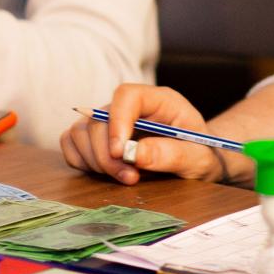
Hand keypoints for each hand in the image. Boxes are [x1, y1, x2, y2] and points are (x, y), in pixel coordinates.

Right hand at [59, 83, 224, 184]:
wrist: (198, 161)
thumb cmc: (201, 154)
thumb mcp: (198, 157)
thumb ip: (171, 154)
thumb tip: (135, 154)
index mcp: (159, 100)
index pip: (126, 95)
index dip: (117, 121)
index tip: (120, 152)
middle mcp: (131, 106)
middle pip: (99, 119)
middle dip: (107, 154)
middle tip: (129, 178)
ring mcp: (111, 120)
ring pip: (81, 132)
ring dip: (94, 161)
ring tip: (123, 178)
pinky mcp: (97, 136)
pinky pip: (72, 143)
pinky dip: (81, 161)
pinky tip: (105, 173)